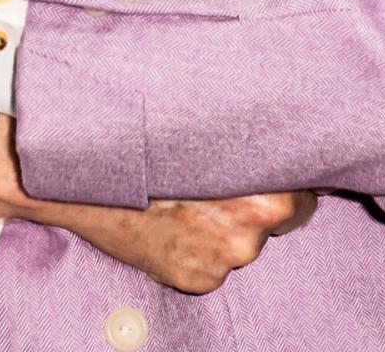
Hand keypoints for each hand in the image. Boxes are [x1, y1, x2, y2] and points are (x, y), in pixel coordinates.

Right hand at [0, 116, 313, 293]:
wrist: (77, 180)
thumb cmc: (139, 138)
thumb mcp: (200, 121)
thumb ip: (246, 130)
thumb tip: (285, 104)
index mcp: (260, 192)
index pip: (307, 185)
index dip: (296, 167)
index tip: (286, 155)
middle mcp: (248, 232)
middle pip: (283, 211)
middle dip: (264, 191)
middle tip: (232, 170)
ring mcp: (222, 260)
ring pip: (248, 235)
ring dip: (231, 217)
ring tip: (194, 191)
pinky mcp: (197, 279)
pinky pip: (217, 258)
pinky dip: (204, 241)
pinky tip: (177, 217)